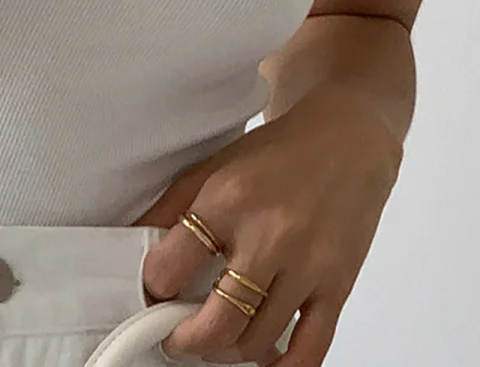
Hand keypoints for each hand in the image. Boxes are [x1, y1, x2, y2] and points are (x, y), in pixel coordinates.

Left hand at [131, 84, 402, 364]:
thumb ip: (170, 208)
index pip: (167, 271)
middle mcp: (269, 234)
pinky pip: (309, 350)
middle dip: (185, 341)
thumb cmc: (282, 151)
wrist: (351, 136)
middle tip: (179, 333)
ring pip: (255, 342)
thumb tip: (128, 249)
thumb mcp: (217, 165)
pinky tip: (262, 358)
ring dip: (229, 348)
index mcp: (230, 200)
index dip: (153, 289)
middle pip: (214, 325)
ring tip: (222, 331)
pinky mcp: (338, 283)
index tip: (156, 293)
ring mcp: (307, 263)